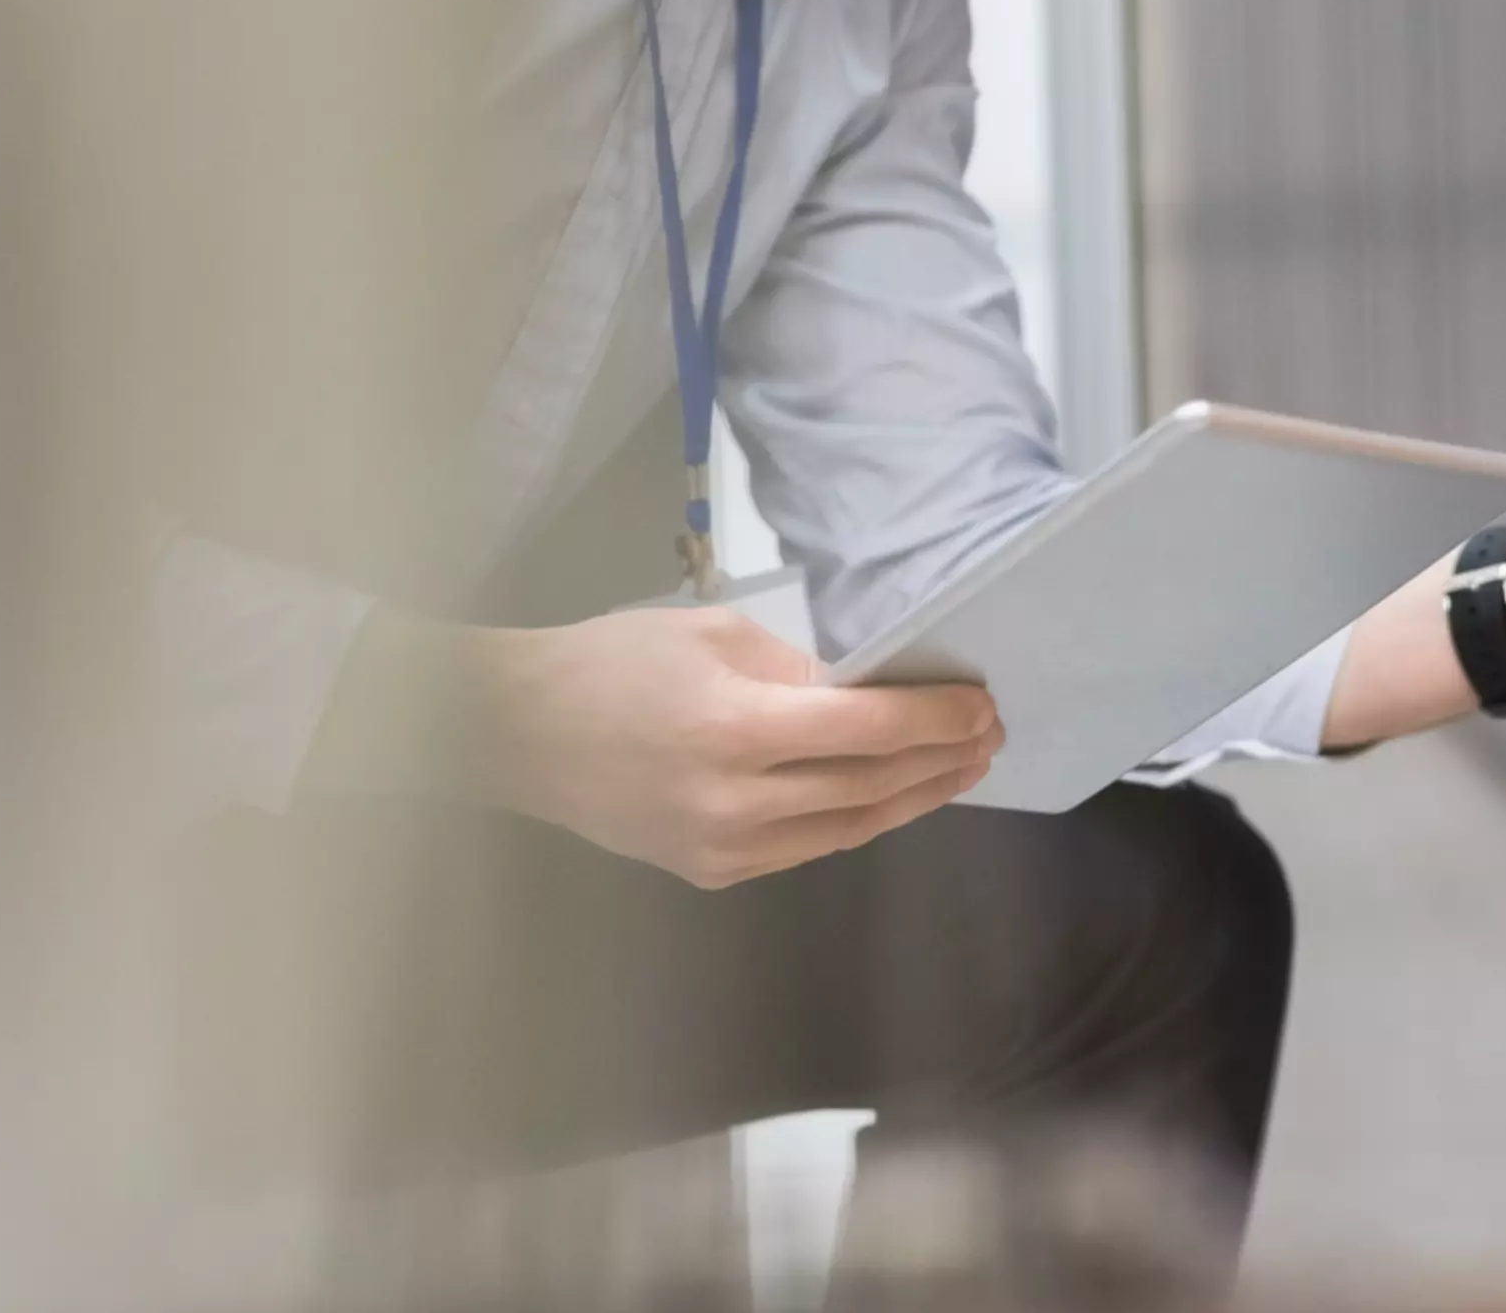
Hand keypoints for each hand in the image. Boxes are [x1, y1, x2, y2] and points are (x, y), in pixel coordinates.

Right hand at [472, 607, 1000, 888]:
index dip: (935, 720)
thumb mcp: (711, 634)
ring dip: (912, 799)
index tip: (982, 706)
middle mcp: (737, 802)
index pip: (867, 731)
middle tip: (988, 736)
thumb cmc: (611, 664)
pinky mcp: (711, 873)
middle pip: (869, 786)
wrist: (517, 733)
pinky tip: (889, 797)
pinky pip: (807, 848)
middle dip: (939, 761)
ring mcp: (724, 849)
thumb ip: (797, 667)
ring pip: (848, 828)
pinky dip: (856, 820)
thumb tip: (870, 690)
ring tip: (959, 770)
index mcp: (736, 728)